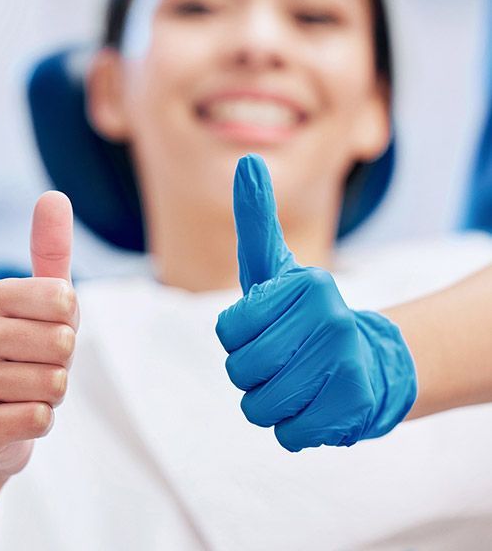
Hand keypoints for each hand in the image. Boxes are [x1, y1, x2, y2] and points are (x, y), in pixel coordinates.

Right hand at [0, 192, 77, 476]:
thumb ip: (50, 249)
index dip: (70, 323)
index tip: (46, 330)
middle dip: (63, 361)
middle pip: (62, 344)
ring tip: (25, 391)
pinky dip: (40, 421)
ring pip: (53, 384)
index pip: (64, 300)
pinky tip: (15, 416)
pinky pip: (38, 419)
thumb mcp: (44, 300)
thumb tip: (54, 195)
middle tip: (37, 366)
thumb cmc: (27, 352)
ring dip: (52, 393)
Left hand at [215, 155, 415, 451]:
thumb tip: (247, 163)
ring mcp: (345, 367)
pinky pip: (287, 435)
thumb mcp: (279, 267)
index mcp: (308, 286)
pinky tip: (315, 405)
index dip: (238, 339)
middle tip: (281, 360)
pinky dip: (294, 427)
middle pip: (241, 372)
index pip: (228, 332)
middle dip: (251, 372)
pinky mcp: (352, 411)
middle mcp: (331, 322)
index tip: (267, 328)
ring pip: (259, 408)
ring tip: (297, 382)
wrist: (369, 361)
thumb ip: (257, 220)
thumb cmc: (305, 314)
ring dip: (270, 402)